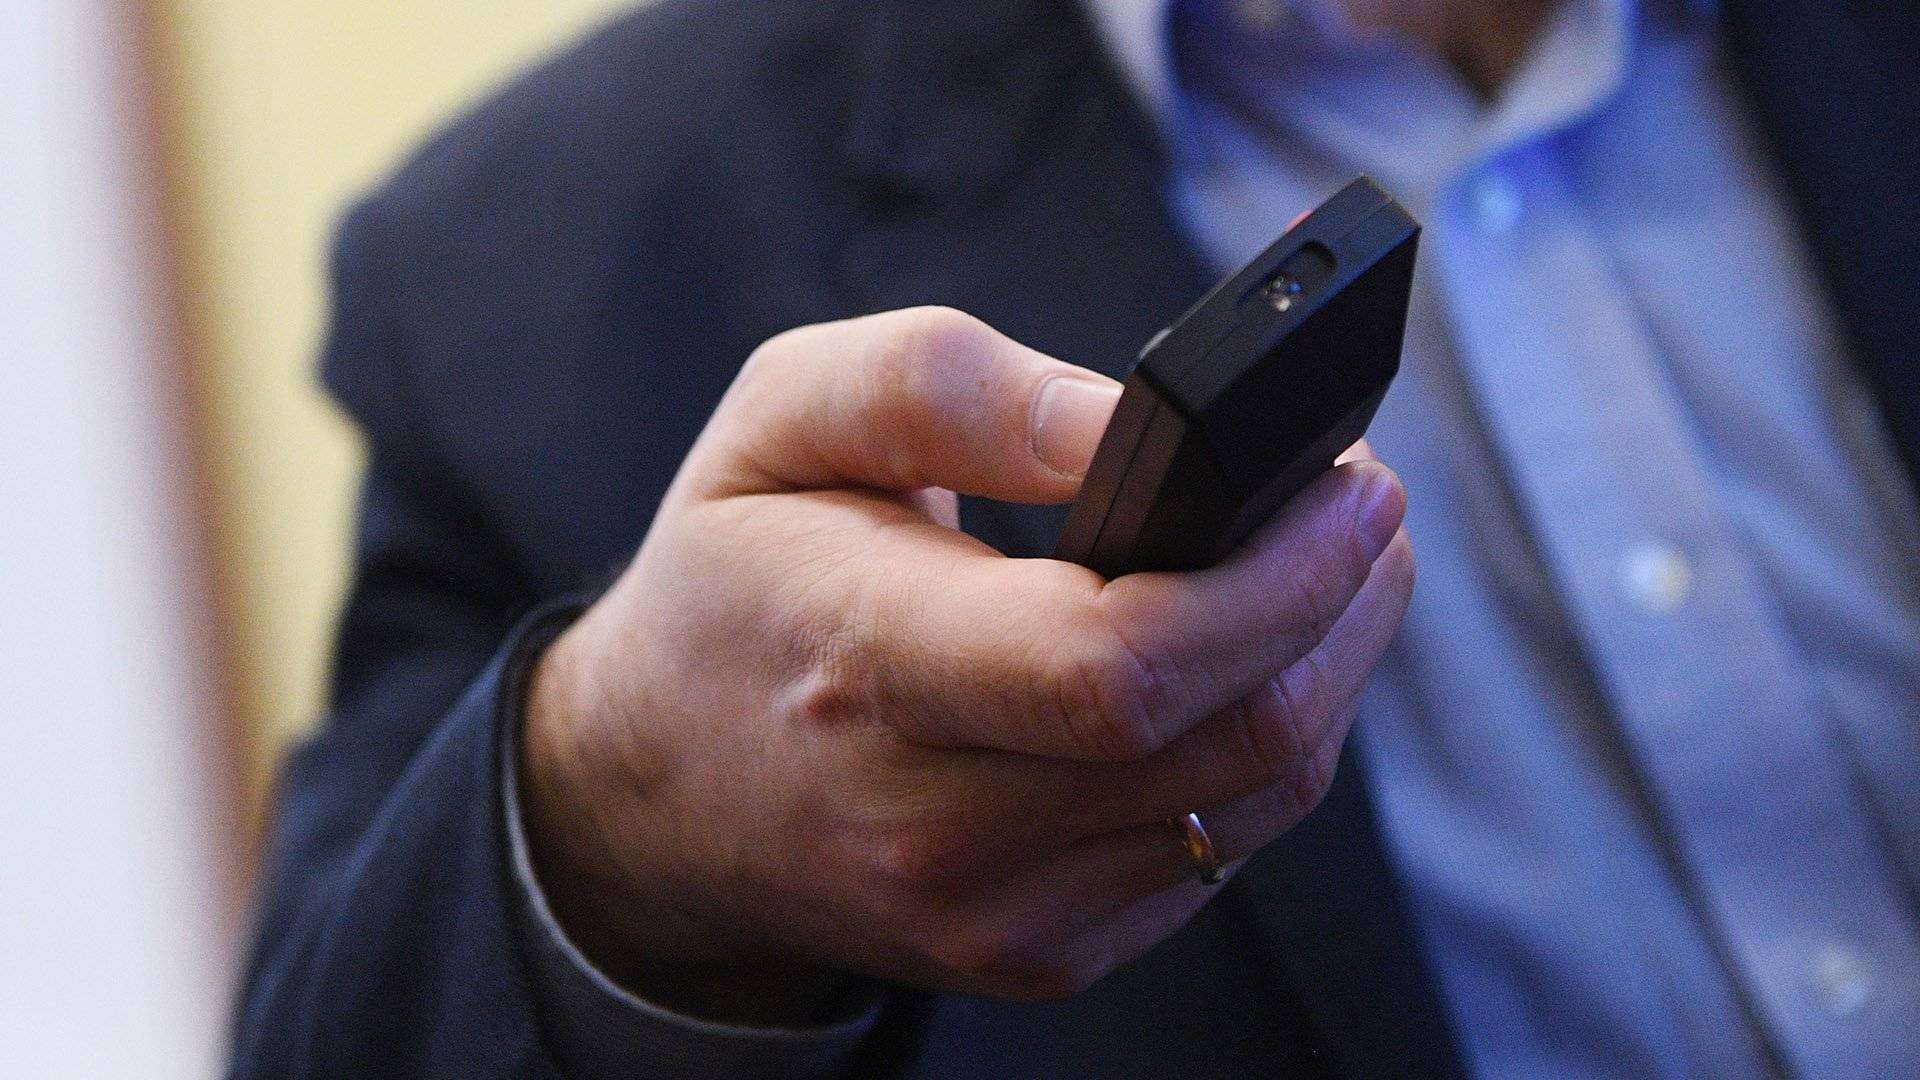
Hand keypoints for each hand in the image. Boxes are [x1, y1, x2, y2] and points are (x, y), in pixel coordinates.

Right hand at [520, 307, 1413, 1024]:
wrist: (656, 794)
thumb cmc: (734, 581)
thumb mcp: (786, 418)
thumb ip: (950, 386)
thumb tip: (1131, 423)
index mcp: (867, 668)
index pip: (1119, 668)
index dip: (1278, 577)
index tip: (1351, 485)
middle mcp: (934, 825)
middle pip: (1233, 742)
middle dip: (1344, 608)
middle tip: (1361, 505)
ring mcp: (996, 912)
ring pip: (1255, 802)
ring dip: (1328, 670)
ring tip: (1326, 566)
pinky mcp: (1041, 949)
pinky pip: (1216, 848)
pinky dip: (1262, 744)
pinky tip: (1245, 663)